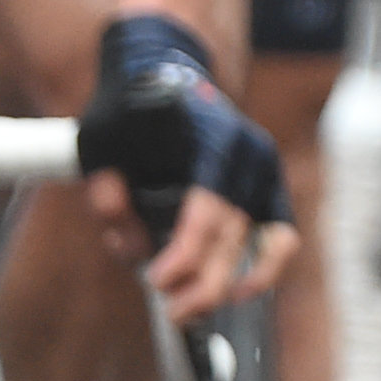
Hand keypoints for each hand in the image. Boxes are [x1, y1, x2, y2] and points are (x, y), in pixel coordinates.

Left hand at [75, 14, 296, 324]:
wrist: (164, 69)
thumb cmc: (128, 109)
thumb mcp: (99, 141)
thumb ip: (107, 192)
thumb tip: (130, 243)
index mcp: (213, 139)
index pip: (208, 212)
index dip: (185, 255)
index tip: (156, 282)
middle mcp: (250, 155)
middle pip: (234, 236)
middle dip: (204, 283)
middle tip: (172, 311)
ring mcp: (265, 171)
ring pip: (265, 242)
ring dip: (234, 282)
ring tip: (196, 308)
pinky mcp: (268, 186)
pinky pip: (281, 234)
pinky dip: (267, 266)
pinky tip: (239, 290)